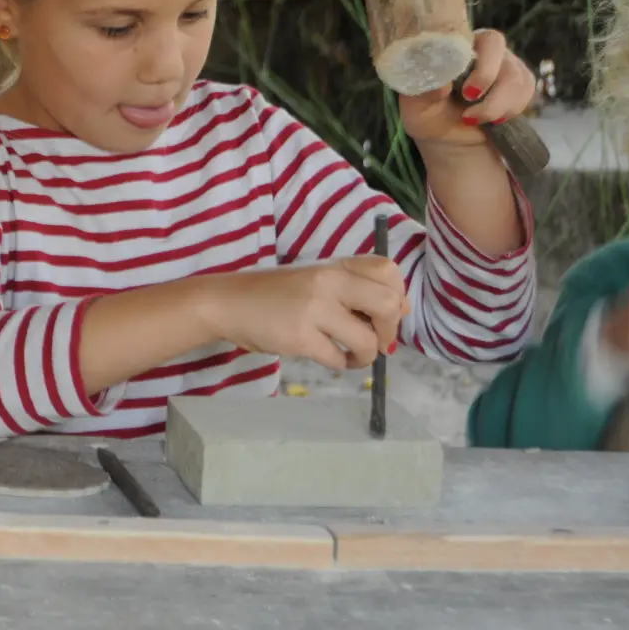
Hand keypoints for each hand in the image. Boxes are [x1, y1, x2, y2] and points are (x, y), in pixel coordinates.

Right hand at [210, 257, 410, 370]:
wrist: (227, 302)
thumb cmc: (272, 293)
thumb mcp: (315, 279)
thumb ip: (354, 289)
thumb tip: (402, 310)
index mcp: (335, 265)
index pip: (388, 271)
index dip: (397, 296)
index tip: (383, 313)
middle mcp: (328, 281)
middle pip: (389, 304)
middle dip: (390, 330)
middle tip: (377, 340)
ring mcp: (314, 309)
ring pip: (368, 339)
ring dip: (368, 355)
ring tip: (353, 355)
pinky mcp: (300, 337)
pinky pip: (339, 357)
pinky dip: (342, 364)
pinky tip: (331, 358)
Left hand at [397, 29, 538, 151]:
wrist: (451, 140)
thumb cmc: (429, 117)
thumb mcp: (416, 109)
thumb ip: (422, 93)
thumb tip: (440, 85)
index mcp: (450, 46)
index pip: (463, 33)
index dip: (472, 59)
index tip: (467, 92)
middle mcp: (478, 47)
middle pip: (495, 43)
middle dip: (487, 76)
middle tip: (470, 103)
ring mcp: (503, 61)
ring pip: (514, 72)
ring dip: (497, 104)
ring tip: (474, 119)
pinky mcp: (521, 79)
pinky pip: (526, 88)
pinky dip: (511, 109)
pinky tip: (493, 119)